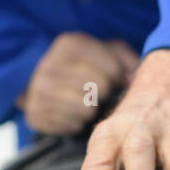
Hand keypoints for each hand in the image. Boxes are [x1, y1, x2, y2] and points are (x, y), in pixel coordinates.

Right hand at [17, 32, 138, 135]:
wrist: (45, 81)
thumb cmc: (86, 66)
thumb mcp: (107, 52)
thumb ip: (126, 59)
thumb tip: (134, 78)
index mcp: (68, 44)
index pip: (112, 69)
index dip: (119, 78)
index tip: (114, 77)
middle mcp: (49, 64)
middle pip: (100, 89)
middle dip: (106, 93)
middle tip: (100, 92)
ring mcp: (38, 89)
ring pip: (86, 109)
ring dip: (92, 109)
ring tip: (86, 101)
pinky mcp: (35, 113)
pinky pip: (72, 125)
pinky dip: (78, 122)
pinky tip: (73, 112)